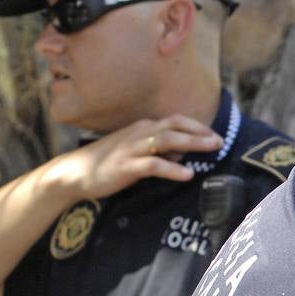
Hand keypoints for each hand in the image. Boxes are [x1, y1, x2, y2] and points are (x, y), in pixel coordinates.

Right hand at [46, 115, 220, 201]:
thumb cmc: (107, 162)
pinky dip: (172, 168)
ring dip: (192, 143)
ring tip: (212, 149)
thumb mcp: (136, 152)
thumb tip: (183, 152)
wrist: (74, 173)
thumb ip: (159, 150)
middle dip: (200, 132)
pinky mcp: (126, 166)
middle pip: (174, 126)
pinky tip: (187, 174)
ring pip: (166, 140)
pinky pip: (153, 165)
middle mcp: (138, 134)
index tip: (215, 134)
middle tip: (220, 140)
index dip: (196, 126)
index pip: (175, 121)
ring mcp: (131, 149)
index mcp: (142, 128)